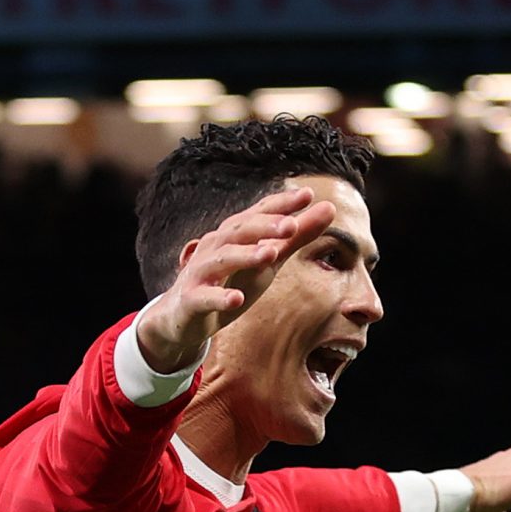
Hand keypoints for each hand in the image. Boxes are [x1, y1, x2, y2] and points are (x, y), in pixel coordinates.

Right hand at [136, 185, 336, 374]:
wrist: (181, 317)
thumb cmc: (229, 282)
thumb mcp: (266, 260)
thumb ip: (295, 237)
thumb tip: (329, 208)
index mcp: (235, 235)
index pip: (259, 214)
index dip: (281, 204)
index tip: (308, 194)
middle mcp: (216, 247)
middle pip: (240, 231)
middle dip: (265, 226)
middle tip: (292, 225)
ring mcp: (201, 272)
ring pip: (222, 260)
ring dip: (245, 256)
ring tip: (270, 254)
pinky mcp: (191, 300)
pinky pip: (205, 298)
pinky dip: (220, 298)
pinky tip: (237, 300)